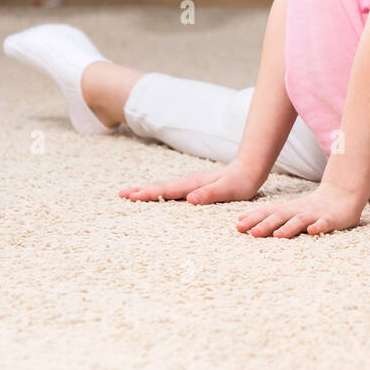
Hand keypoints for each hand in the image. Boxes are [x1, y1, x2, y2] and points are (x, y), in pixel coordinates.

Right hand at [119, 157, 262, 204]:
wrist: (249, 169)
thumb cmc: (240, 183)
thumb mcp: (227, 191)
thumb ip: (209, 194)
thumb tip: (190, 200)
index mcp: (193, 184)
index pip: (166, 190)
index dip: (148, 194)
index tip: (131, 196)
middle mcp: (188, 182)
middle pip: (160, 186)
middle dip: (140, 190)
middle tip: (121, 195)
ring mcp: (190, 182)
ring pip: (163, 186)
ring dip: (146, 189)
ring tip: (129, 193)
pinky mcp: (193, 185)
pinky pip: (170, 189)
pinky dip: (157, 191)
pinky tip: (153, 194)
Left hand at [236, 182, 363, 237]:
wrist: (343, 194)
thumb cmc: (313, 207)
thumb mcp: (291, 211)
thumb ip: (273, 217)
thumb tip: (248, 225)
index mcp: (289, 209)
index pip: (269, 213)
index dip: (254, 218)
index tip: (238, 226)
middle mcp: (299, 211)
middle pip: (280, 217)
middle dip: (265, 224)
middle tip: (250, 233)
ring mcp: (315, 215)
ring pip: (300, 221)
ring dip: (289, 228)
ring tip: (277, 235)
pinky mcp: (330, 219)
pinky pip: (324, 224)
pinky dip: (318, 227)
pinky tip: (312, 232)